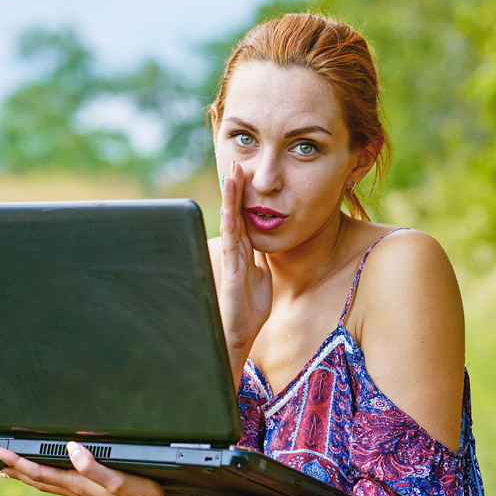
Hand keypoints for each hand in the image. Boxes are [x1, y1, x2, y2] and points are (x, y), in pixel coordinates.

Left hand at [0, 442, 177, 495]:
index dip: (18, 461)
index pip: (40, 472)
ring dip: (28, 475)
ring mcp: (84, 494)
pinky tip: (51, 477)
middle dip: (15, 468)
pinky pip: (60, 486)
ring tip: (12, 470)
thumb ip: (94, 466)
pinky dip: (46, 479)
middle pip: (37, 479)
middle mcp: (76, 491)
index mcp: (78, 485)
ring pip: (47, 484)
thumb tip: (71, 449)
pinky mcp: (93, 495)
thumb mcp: (118, 480)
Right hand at [218, 160, 271, 384]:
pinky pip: (230, 245)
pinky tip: (229, 211)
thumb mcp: (262, 274)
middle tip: (235, 162)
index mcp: (244, 250)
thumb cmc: (249, 307)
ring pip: (230, 222)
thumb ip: (261, 257)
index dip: (243, 193)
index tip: (244, 171)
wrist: (240, 333)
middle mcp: (235, 250)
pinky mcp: (231, 272)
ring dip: (230, 199)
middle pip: (234, 212)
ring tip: (231, 176)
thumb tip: (266, 241)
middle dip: (234, 187)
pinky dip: (229, 226)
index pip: (242, 215)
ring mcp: (231, 260)